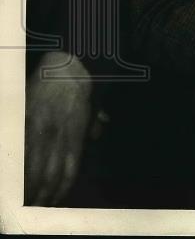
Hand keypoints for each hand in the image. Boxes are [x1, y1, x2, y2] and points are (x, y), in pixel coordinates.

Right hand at [25, 51, 91, 205]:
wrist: (65, 63)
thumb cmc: (79, 84)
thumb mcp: (92, 103)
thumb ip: (94, 121)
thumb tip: (100, 129)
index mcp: (77, 133)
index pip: (69, 169)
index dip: (62, 189)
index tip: (56, 201)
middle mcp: (59, 135)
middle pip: (50, 174)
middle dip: (44, 194)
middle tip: (38, 207)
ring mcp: (40, 130)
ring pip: (33, 167)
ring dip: (30, 187)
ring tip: (27, 200)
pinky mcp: (25, 123)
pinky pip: (21, 151)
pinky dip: (19, 168)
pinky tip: (17, 181)